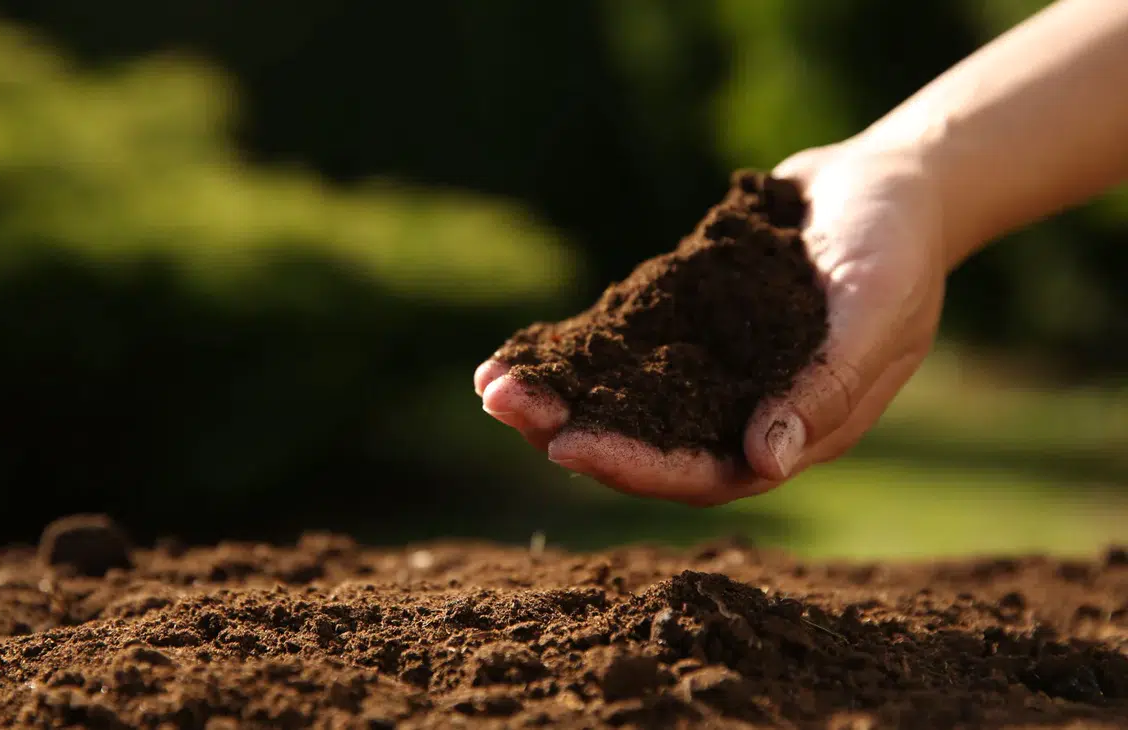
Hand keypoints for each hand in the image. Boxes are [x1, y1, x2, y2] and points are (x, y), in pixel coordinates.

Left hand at [474, 138, 948, 504]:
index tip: (567, 445)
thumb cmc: (895, 248)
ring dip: (559, 398)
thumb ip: (826, 387)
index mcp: (793, 431)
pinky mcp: (685, 329)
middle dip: (573, 431)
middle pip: (648, 444)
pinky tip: (520, 350)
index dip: (635, 465)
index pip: (704, 471)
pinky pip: (622, 352)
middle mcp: (742, 412)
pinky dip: (574, 354)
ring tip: (490, 384)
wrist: (885, 183)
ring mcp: (711, 372)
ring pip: (624, 403)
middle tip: (502, 407)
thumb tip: (764, 461)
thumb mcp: (876, 313)